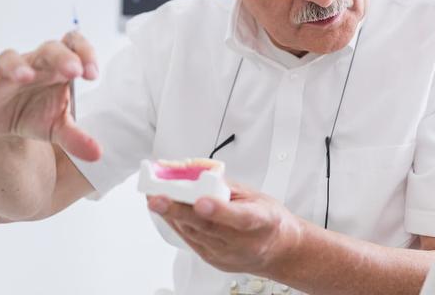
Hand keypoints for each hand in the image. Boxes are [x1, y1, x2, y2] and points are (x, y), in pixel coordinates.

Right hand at [0, 31, 101, 160]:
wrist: (8, 129)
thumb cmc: (38, 115)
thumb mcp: (59, 128)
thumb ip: (77, 137)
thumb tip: (97, 153)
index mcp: (58, 68)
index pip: (74, 45)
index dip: (86, 53)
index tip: (92, 74)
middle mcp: (35, 65)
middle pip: (49, 49)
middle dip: (62, 58)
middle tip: (74, 71)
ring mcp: (8, 75)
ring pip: (11, 58)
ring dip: (19, 66)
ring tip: (27, 77)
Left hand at [147, 183, 303, 275]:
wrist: (278, 250)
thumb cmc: (269, 220)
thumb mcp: (257, 196)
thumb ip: (228, 187)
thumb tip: (200, 175)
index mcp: (259, 221)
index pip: (238, 217)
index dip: (218, 210)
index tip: (201, 201)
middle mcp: (241, 242)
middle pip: (207, 227)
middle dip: (179, 211)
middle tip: (158, 199)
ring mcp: (225, 254)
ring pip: (193, 234)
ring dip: (172, 216)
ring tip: (155, 199)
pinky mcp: (212, 259)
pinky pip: (190, 240)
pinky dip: (177, 224)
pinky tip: (166, 212)